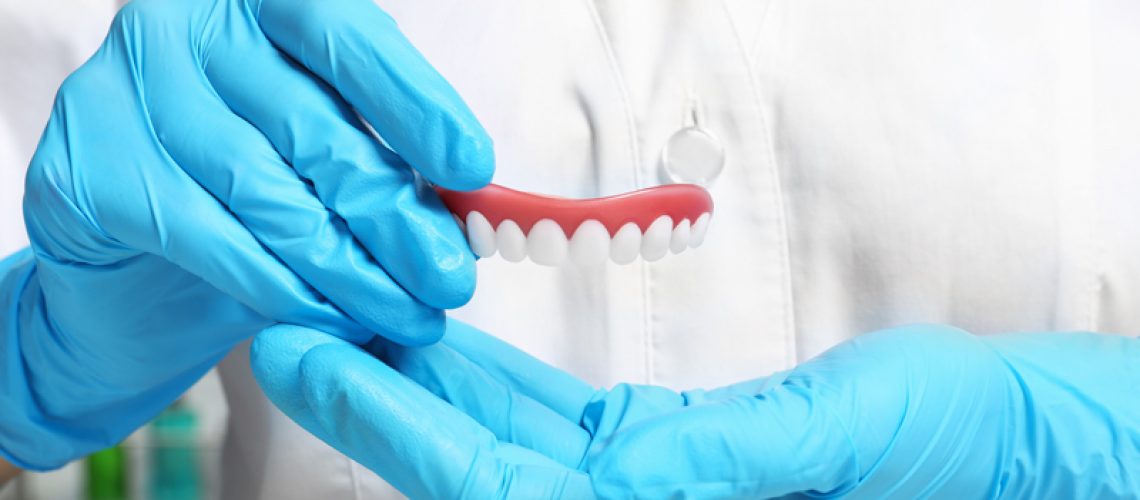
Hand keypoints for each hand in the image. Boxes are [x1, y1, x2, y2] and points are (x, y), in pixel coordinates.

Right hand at [2, 0, 489, 469]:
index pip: (345, 37)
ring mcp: (124, 92)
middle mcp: (182, 27)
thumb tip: (471, 209)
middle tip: (449, 278)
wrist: (124, 243)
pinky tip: (334, 317)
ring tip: (407, 312)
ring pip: (268, 196)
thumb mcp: (320, 149)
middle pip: (314, 129)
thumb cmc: (240, 180)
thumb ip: (383, 158)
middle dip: (395, 215)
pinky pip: (212, 241)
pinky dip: (284, 289)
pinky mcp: (88, 170)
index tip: (473, 169)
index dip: (415, 104)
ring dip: (352, 270)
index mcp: (255, 3)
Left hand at [252, 320, 1139, 497]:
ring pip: (506, 434)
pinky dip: (491, 379)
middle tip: (291, 322)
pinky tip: (445, 342)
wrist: (1002, 448)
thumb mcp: (841, 439)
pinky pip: (555, 417)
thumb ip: (728, 460)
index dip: (399, 425)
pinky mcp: (662, 452)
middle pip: (477, 461)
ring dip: (423, 380)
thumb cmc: (946, 450)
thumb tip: (624, 471)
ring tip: (349, 314)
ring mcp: (644, 484)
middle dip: (380, 396)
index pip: (502, 484)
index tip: (317, 356)